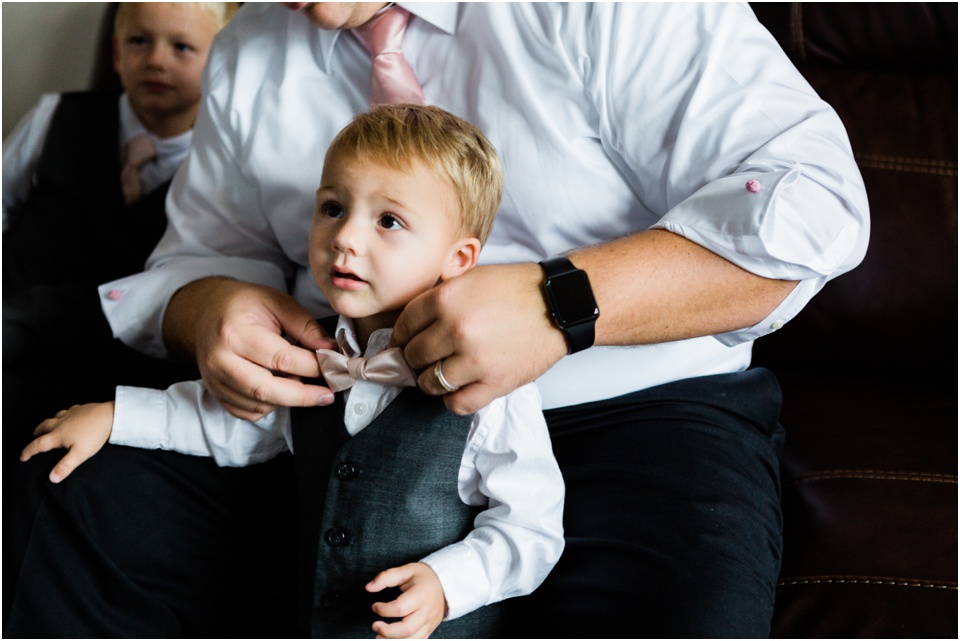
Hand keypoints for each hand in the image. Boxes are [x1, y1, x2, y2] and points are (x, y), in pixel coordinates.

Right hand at [20, 402, 115, 482]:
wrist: (110, 415)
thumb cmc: (95, 435)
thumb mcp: (79, 454)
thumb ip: (65, 466)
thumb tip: (52, 478)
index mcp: (58, 435)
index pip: (38, 444)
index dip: (28, 452)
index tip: (23, 457)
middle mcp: (61, 422)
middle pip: (43, 427)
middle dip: (37, 432)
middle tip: (34, 436)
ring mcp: (71, 414)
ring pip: (54, 417)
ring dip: (48, 422)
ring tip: (48, 426)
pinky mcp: (81, 408)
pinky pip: (68, 410)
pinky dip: (64, 414)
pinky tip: (68, 415)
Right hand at [164, 277, 337, 420]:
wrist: (207, 311)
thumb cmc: (244, 305)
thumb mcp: (277, 302)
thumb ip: (305, 326)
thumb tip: (330, 349)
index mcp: (234, 331)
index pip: (281, 358)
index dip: (312, 366)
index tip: (333, 367)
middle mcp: (219, 359)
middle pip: (265, 390)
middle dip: (302, 395)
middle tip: (327, 393)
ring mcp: (214, 379)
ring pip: (258, 405)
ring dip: (286, 400)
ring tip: (302, 383)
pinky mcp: (216, 393)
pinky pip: (248, 412)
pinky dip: (270, 406)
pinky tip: (280, 389)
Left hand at [366, 563, 446, 638]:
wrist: (445, 585)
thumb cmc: (423, 577)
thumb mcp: (406, 570)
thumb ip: (387, 577)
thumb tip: (368, 587)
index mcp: (422, 594)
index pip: (401, 608)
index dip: (384, 609)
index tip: (375, 606)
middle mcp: (427, 611)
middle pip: (407, 629)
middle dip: (387, 631)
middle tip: (375, 625)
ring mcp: (430, 623)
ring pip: (412, 639)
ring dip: (393, 640)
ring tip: (379, 636)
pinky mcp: (430, 630)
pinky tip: (391, 639)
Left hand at [391, 263, 567, 414]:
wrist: (560, 306)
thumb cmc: (516, 290)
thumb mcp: (470, 279)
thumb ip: (439, 298)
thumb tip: (409, 324)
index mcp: (446, 299)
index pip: (404, 325)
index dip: (400, 335)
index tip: (403, 342)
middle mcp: (456, 329)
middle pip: (413, 355)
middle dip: (415, 357)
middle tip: (425, 357)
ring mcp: (474, 360)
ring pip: (429, 382)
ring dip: (431, 379)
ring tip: (443, 371)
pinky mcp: (494, 383)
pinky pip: (455, 403)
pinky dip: (452, 399)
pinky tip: (460, 387)